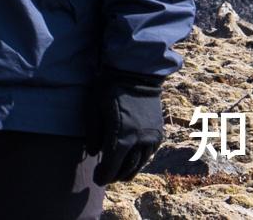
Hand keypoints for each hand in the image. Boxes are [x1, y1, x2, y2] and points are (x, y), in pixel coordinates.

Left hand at [91, 70, 164, 185]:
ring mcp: (152, 137)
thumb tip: (95, 153)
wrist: (137, 72)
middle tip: (105, 177)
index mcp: (122, 137)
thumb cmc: (110, 87)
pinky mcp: (158, 132)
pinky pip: (149, 154)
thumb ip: (93, 133)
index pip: (112, 166)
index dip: (103, 176)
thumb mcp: (94, 107)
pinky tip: (131, 159)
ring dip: (128, 170)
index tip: (97, 180)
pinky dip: (139, 160)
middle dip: (115, 175)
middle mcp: (140, 141)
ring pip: (140, 164)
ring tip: (118, 172)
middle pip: (127, 168)